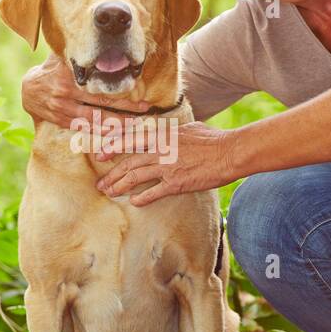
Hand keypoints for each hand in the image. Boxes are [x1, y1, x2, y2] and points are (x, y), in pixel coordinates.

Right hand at [20, 56, 152, 128]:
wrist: (28, 90)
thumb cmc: (52, 70)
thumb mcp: (62, 57)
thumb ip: (79, 53)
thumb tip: (101, 39)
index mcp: (70, 75)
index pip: (99, 83)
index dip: (119, 88)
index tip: (138, 88)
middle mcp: (67, 93)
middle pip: (102, 103)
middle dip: (126, 108)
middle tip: (145, 109)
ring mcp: (64, 109)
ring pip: (95, 119)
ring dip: (116, 123)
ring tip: (135, 123)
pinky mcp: (62, 121)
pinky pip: (85, 128)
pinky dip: (101, 131)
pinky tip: (116, 132)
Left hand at [95, 121, 240, 206]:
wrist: (229, 153)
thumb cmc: (213, 140)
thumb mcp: (189, 129)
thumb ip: (173, 133)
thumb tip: (168, 133)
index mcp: (162, 134)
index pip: (130, 139)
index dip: (112, 147)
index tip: (100, 155)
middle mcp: (160, 150)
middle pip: (128, 162)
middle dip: (111, 173)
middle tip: (100, 183)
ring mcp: (167, 167)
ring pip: (135, 177)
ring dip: (119, 186)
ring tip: (109, 193)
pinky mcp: (176, 183)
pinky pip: (153, 192)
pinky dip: (141, 198)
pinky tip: (134, 202)